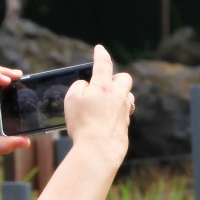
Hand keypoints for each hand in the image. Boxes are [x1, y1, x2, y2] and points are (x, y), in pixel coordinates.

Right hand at [62, 44, 132, 163]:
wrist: (99, 150)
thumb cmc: (82, 124)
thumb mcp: (72, 99)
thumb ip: (79, 86)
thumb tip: (88, 85)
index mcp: (103, 86)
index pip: (103, 63)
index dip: (101, 54)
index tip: (99, 49)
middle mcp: (118, 96)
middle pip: (124, 78)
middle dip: (116, 78)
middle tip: (105, 84)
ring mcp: (124, 111)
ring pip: (128, 96)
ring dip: (120, 95)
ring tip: (107, 103)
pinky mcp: (126, 126)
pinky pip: (124, 114)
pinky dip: (117, 114)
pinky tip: (107, 121)